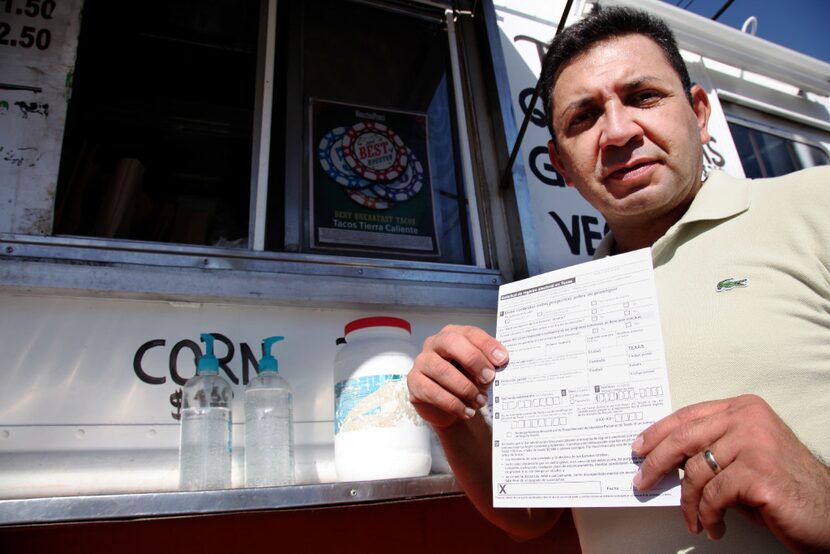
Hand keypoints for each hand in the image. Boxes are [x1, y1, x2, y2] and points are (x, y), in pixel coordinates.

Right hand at [407, 325, 507, 429]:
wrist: (451, 408)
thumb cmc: (466, 382)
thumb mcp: (480, 372)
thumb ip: (488, 366)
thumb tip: (498, 365)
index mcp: (453, 335)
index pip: (470, 333)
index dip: (486, 344)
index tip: (502, 359)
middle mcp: (434, 344)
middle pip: (451, 342)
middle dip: (473, 360)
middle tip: (489, 378)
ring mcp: (422, 362)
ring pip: (441, 369)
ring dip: (464, 387)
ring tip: (479, 401)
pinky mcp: (414, 382)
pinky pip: (432, 391)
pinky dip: (453, 403)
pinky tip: (466, 411)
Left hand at [632, 394, 829, 551]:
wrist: (829, 513)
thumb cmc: (785, 487)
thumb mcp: (744, 457)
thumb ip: (711, 450)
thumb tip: (665, 462)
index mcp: (743, 408)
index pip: (688, 416)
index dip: (657, 432)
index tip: (638, 447)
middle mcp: (748, 419)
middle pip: (684, 438)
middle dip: (656, 463)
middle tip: (642, 483)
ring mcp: (755, 443)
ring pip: (696, 472)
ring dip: (689, 502)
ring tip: (694, 520)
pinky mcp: (758, 472)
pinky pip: (714, 495)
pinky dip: (708, 515)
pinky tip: (713, 526)